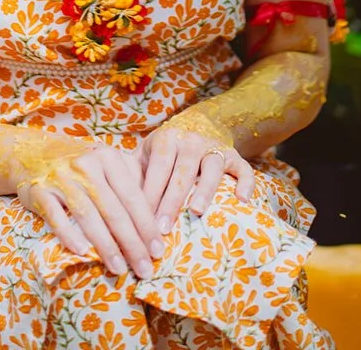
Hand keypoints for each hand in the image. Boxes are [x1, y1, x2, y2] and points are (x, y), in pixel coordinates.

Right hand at [11, 135, 163, 278]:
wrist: (32, 153)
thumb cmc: (79, 164)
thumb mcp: (107, 162)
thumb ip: (131, 179)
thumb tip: (157, 212)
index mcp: (108, 157)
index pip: (132, 195)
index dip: (147, 225)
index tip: (158, 251)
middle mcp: (86, 164)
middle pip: (114, 210)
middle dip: (132, 243)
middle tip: (145, 269)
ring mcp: (62, 177)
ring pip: (89, 216)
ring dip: (106, 246)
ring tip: (120, 269)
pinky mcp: (40, 190)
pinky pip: (56, 216)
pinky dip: (69, 235)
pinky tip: (82, 252)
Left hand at [140, 119, 253, 233]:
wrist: (193, 132)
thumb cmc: (162, 156)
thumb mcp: (145, 157)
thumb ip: (132, 174)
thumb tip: (115, 203)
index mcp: (168, 139)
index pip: (159, 166)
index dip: (152, 192)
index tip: (143, 220)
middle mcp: (192, 141)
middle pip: (183, 171)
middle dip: (172, 201)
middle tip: (164, 229)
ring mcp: (215, 148)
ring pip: (212, 167)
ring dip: (205, 189)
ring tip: (197, 212)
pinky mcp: (234, 157)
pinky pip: (243, 169)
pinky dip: (245, 182)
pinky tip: (242, 200)